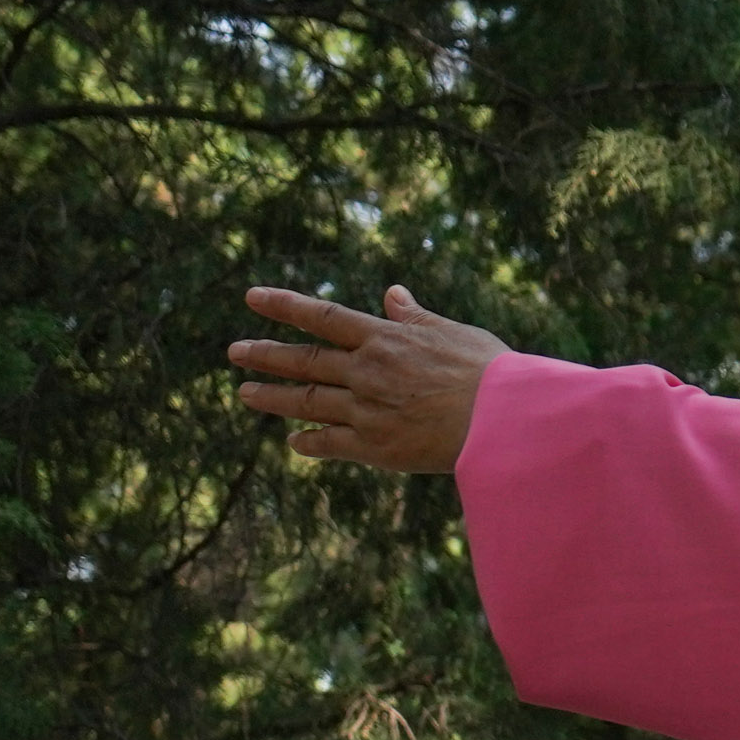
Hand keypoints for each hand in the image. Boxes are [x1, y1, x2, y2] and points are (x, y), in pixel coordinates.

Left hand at [229, 282, 505, 473]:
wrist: (504, 422)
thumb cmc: (490, 373)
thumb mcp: (453, 333)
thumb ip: (415, 317)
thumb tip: (392, 293)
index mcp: (385, 339)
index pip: (323, 317)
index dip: (284, 306)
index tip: (253, 298)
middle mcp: (367, 371)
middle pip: (304, 360)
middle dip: (265, 355)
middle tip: (235, 352)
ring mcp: (367, 409)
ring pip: (308, 401)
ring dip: (273, 397)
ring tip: (246, 393)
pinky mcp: (376, 446)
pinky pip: (331, 443)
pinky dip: (310, 442)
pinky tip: (294, 442)